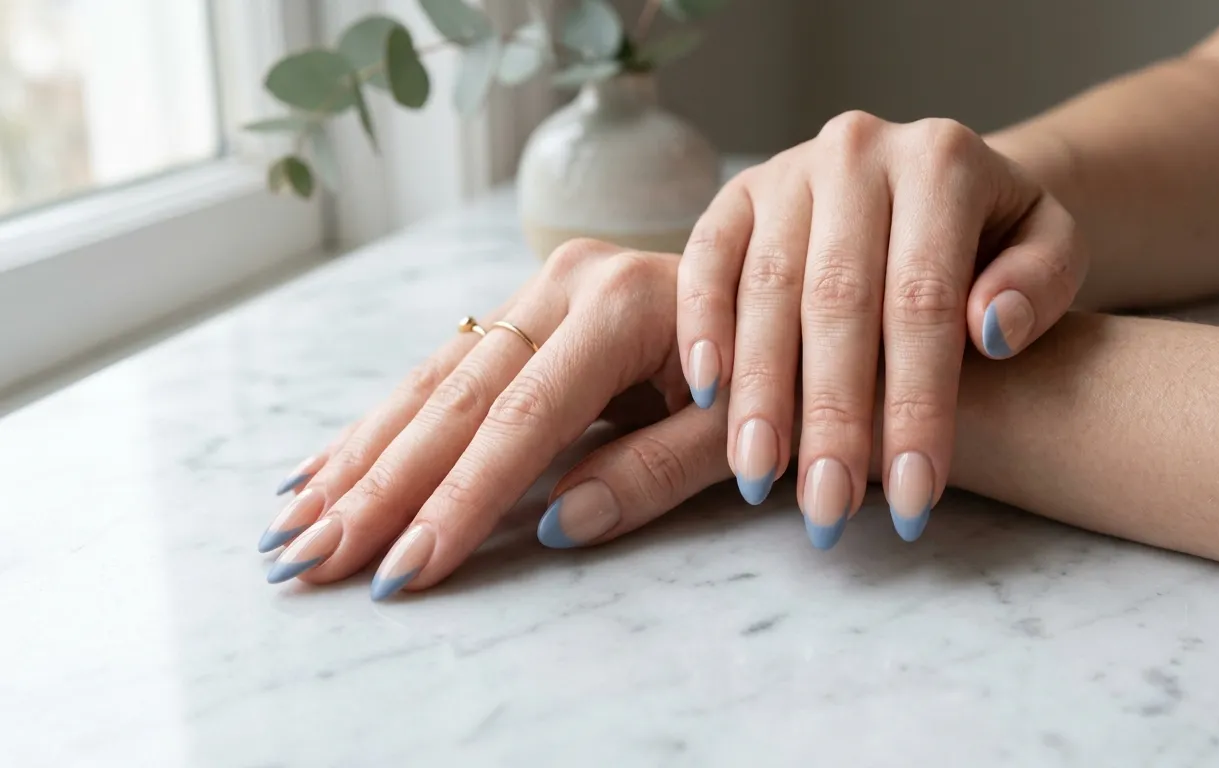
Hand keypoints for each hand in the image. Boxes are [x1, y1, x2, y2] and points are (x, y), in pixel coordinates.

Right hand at [258, 241, 736, 598]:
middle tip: (311, 560)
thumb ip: (652, 472)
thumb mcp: (738, 431)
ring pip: (432, 383)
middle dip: (380, 489)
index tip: (403, 569)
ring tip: (294, 526)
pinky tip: (327, 469)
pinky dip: (383, 428)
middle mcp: (567, 283)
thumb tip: (556, 525)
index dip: (460, 500)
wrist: (798, 300)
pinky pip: (444, 372)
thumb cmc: (779, 376)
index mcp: (622, 306)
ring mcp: (541, 290)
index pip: (522, 420)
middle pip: (455, 399)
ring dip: (360, 461)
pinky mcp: (528, 308)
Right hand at [676, 113, 1085, 547]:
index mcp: (942, 160)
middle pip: (838, 301)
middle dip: (831, 418)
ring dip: (759, 392)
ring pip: (766, 288)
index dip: (917, 407)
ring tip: (761, 479)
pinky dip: (701, 325)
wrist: (933, 180)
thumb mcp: (1051, 245)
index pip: (923, 301)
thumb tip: (990, 328)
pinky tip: (704, 395)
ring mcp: (788, 169)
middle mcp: (857, 151)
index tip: (916, 499)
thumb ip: (1041, 282)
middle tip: (827, 509)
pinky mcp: (736, 194)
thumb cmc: (995, 236)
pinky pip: (706, 258)